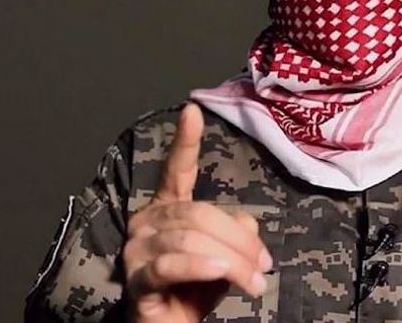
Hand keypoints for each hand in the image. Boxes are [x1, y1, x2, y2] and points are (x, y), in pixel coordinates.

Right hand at [123, 103, 272, 321]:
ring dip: (232, 261)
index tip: (192, 110)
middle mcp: (147, 222)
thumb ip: (235, 232)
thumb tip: (247, 226)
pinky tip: (223, 273)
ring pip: (191, 240)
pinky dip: (201, 267)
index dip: (186, 141)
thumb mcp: (225, 255)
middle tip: (264, 265)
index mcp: (167, 208)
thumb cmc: (196, 290)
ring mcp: (137, 250)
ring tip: (254, 282)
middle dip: (239, 241)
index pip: (177, 169)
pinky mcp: (137, 280)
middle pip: (200, 214)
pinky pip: (171, 265)